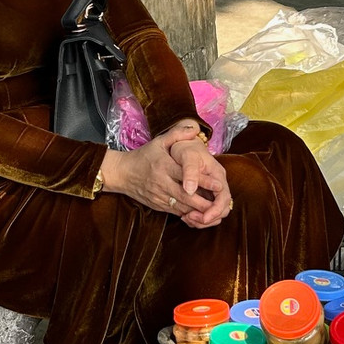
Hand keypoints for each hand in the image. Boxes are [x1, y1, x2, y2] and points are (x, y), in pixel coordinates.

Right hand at [101, 130, 231, 226]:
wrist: (122, 174)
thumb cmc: (143, 156)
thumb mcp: (158, 142)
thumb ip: (177, 134)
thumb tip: (195, 128)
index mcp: (164, 166)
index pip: (186, 175)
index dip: (203, 181)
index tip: (219, 184)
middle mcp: (162, 183)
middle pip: (186, 196)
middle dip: (204, 202)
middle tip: (221, 203)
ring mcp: (159, 196)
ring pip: (181, 207)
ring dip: (198, 211)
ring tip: (215, 212)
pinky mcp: (157, 206)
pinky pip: (175, 212)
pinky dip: (189, 215)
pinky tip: (201, 215)